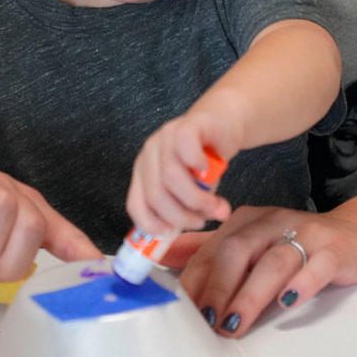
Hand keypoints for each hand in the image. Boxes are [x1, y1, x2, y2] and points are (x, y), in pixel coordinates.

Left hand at [126, 113, 231, 234]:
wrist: (221, 124)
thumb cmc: (205, 162)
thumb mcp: (195, 191)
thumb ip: (197, 208)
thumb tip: (217, 218)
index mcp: (144, 173)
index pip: (135, 205)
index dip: (152, 224)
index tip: (174, 232)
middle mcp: (149, 155)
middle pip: (155, 195)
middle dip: (181, 216)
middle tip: (201, 221)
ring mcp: (165, 138)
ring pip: (170, 177)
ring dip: (196, 199)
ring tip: (214, 205)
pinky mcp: (185, 125)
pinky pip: (185, 148)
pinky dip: (198, 164)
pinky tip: (208, 169)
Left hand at [176, 203, 356, 336]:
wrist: (353, 235)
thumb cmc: (294, 244)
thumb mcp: (252, 242)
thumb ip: (212, 252)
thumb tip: (168, 264)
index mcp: (246, 220)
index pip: (212, 248)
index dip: (195, 280)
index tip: (183, 310)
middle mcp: (272, 222)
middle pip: (237, 250)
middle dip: (217, 286)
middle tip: (207, 320)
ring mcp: (304, 234)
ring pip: (272, 261)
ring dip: (250, 295)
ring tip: (234, 323)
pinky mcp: (333, 250)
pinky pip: (315, 266)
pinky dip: (300, 284)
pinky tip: (286, 303)